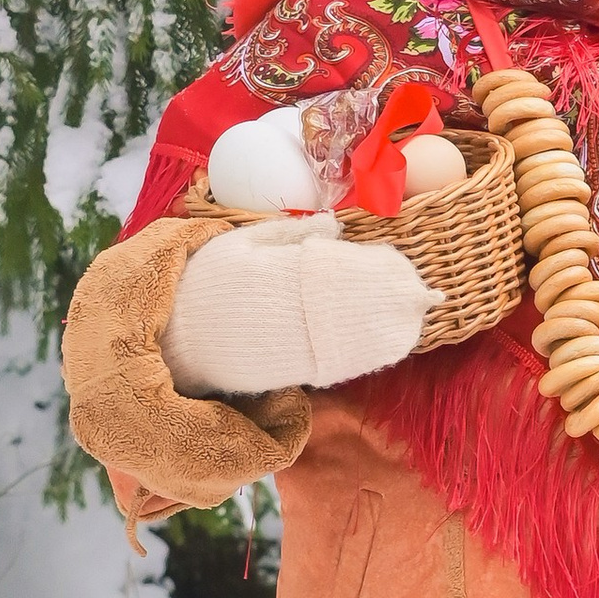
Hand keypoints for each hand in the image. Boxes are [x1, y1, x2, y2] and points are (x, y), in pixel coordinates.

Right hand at [161, 213, 435, 394]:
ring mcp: (282, 346)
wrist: (176, 338)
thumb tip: (335, 224)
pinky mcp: (283, 373)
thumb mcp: (239, 244)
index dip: (367, 268)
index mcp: (269, 275)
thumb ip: (287, 233)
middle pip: (345, 305)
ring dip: (383, 329)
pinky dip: (363, 355)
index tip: (397, 262)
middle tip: (422, 293)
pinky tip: (388, 343)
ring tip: (412, 316)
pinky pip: (331, 364)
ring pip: (344, 339)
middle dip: (385, 300)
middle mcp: (280, 312)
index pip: (328, 268)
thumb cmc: (206, 283)